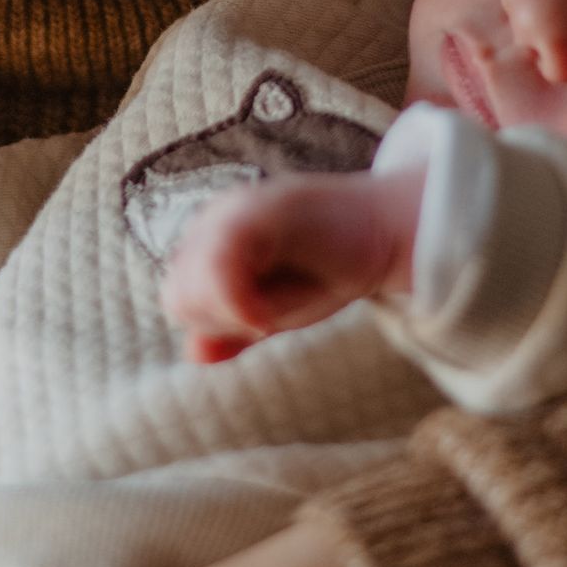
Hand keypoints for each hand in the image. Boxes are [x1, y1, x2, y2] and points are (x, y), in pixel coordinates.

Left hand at [160, 172, 421, 360]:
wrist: (387, 228)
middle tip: (267, 315)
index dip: (216, 323)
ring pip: (190, 290)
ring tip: (271, 305)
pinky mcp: (250, 214)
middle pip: (179, 297)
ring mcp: (229, 212)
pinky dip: (237, 308)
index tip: (261, 322)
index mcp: (212, 241)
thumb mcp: (277, 308)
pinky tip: (265, 317)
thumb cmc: (333, 266)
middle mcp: (212, 220)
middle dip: (220, 322)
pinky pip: (215, 273)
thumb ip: (235, 327)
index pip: (181, 299)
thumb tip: (193, 354)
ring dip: (230, 315)